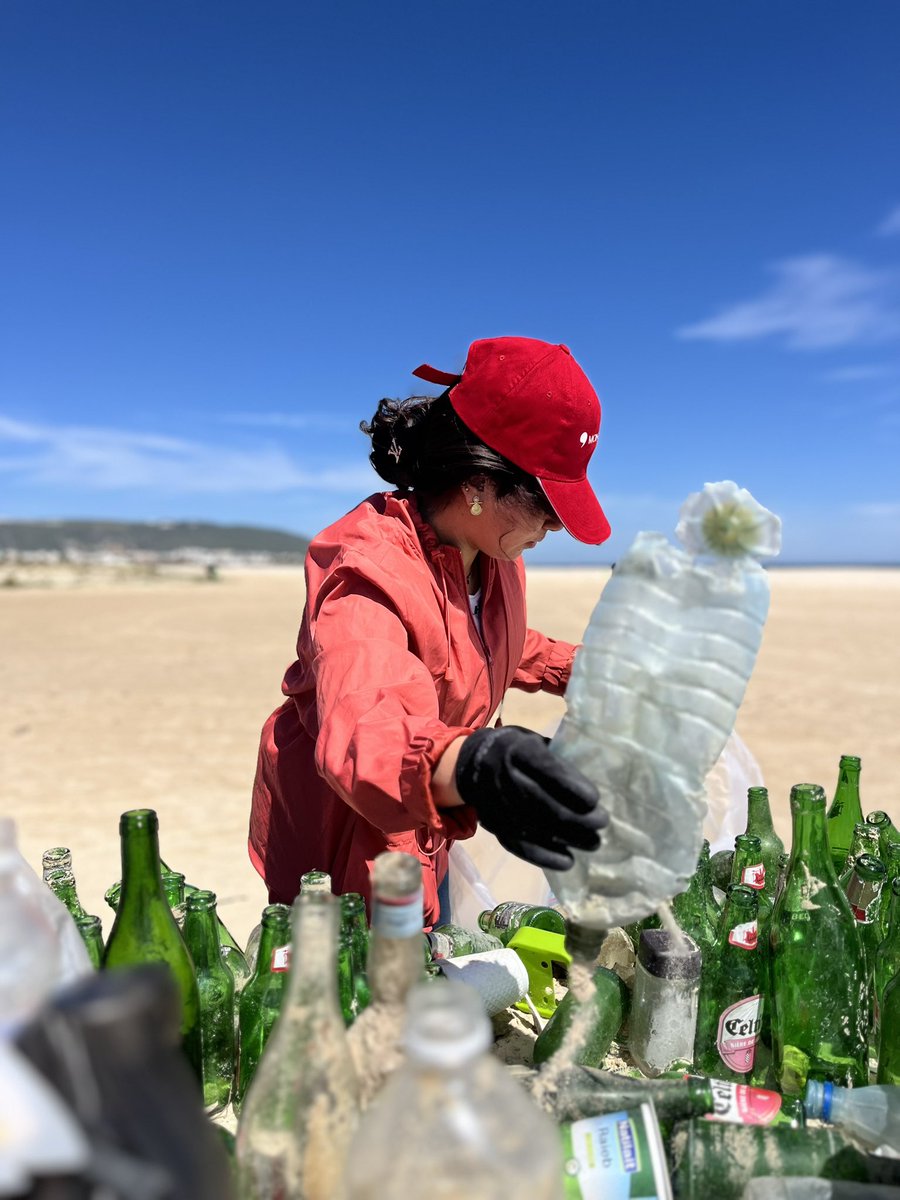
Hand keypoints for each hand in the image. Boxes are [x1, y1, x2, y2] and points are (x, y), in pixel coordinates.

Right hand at [455, 726, 606, 870]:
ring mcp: (498, 806)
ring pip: (536, 828)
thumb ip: (557, 756)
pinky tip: (567, 861)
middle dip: (578, 818)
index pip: (546, 770)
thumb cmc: (514, 750)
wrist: (471, 764)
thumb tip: (595, 772)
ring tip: (593, 842)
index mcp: (518, 752)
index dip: (571, 786)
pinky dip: (545, 856)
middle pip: (544, 804)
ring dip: (569, 839)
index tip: (594, 799)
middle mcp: (506, 780)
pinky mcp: (495, 827)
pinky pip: (520, 846)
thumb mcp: (532, 740)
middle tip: (602, 822)